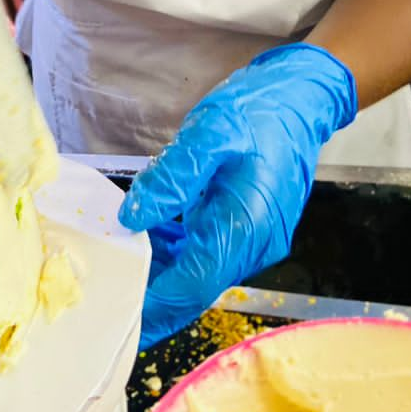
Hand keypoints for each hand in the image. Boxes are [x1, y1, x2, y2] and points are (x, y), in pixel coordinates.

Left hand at [118, 43, 355, 345]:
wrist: (300, 99)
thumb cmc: (257, 112)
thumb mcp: (209, 133)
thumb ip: (171, 178)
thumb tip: (132, 218)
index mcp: (246, 226)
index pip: (194, 283)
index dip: (156, 302)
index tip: (121, 311)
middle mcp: (254, 244)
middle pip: (197, 286)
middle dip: (155, 299)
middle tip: (111, 299)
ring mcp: (254, 238)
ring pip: (202, 271)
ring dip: (164, 272)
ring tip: (120, 265)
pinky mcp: (249, 227)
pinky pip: (210, 251)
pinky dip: (179, 251)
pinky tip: (152, 235)